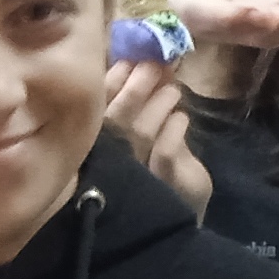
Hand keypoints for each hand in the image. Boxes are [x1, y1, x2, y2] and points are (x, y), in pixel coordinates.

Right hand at [102, 59, 213, 217]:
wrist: (171, 220)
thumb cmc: (152, 171)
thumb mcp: (142, 135)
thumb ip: (138, 103)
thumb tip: (147, 62)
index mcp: (97, 145)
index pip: (97, 107)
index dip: (113, 80)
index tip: (130, 58)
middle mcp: (107, 161)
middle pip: (115, 117)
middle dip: (135, 86)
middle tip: (155, 64)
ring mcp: (133, 175)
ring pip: (141, 131)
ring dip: (158, 104)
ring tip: (173, 90)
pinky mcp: (162, 186)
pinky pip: (166, 151)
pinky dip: (174, 130)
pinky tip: (181, 118)